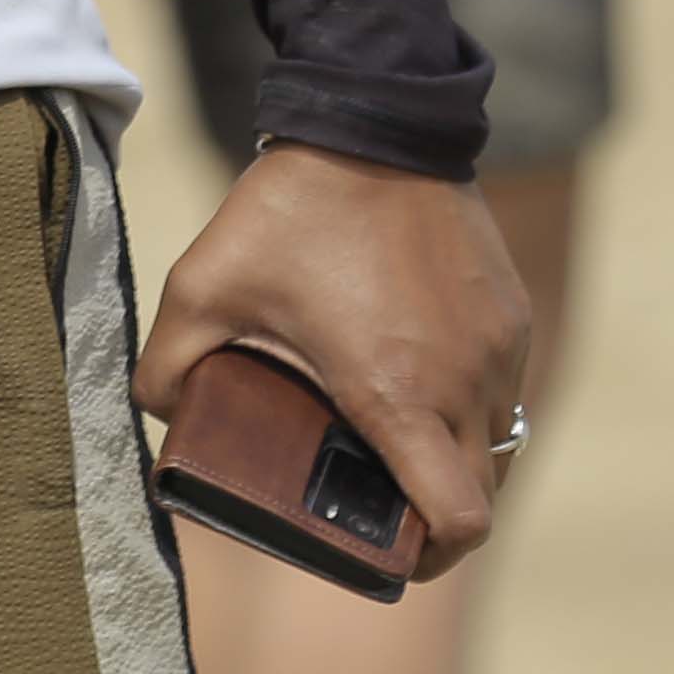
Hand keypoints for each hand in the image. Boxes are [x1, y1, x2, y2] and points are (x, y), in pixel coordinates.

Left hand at [136, 143, 530, 579]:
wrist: (372, 115)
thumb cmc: (290, 209)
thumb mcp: (202, 287)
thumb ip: (165, 368)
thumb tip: (162, 421)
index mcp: (397, 392)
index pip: (458, 520)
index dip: (428, 557)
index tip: (389, 554)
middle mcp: (464, 378)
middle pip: (482, 496)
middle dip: (436, 520)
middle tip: (378, 506)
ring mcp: (498, 344)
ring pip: (500, 442)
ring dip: (459, 461)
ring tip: (398, 446)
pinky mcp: (512, 310)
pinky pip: (505, 386)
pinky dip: (472, 405)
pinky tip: (419, 380)